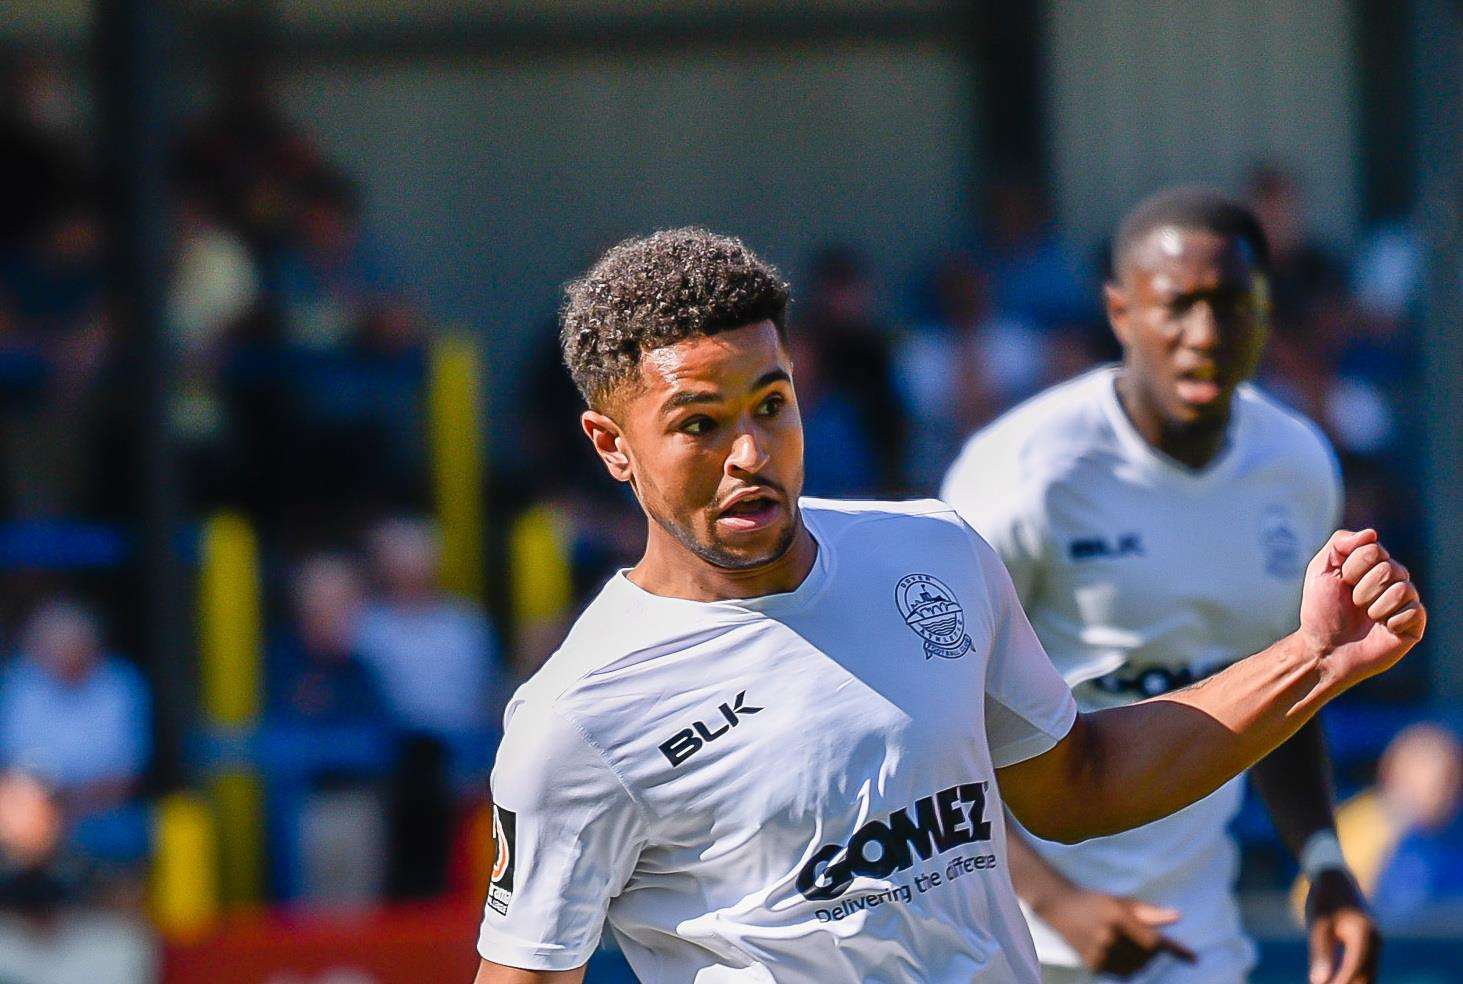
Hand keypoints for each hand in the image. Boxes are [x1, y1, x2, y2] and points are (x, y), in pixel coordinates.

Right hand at [1036, 888, 1195, 975]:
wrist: (1059, 907)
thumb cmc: (1095, 901)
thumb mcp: (1121, 901)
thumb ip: (1149, 912)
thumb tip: (1176, 917)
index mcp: (1116, 918)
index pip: (1153, 942)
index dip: (1174, 950)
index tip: (1193, 958)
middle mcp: (1107, 937)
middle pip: (1146, 956)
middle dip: (1152, 950)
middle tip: (1147, 940)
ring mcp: (1098, 953)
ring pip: (1136, 968)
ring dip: (1141, 960)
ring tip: (1129, 944)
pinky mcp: (1092, 965)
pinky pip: (1122, 973)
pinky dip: (1127, 966)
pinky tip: (1117, 951)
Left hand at [1299, 529, 1425, 692]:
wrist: (1325, 649)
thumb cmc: (1321, 610)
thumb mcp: (1320, 570)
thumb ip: (1340, 543)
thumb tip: (1372, 533)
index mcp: (1372, 564)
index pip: (1374, 549)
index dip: (1353, 568)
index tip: (1341, 583)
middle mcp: (1392, 580)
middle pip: (1390, 568)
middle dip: (1362, 588)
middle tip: (1353, 604)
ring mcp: (1405, 602)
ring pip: (1403, 588)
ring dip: (1375, 605)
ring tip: (1366, 617)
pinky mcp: (1414, 624)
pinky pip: (1414, 610)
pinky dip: (1392, 620)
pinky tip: (1383, 628)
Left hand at [1306, 869, 1378, 983]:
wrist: (1336, 879)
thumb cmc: (1324, 899)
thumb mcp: (1318, 925)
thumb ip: (1320, 954)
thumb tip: (1319, 982)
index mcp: (1364, 936)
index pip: (1353, 971)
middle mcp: (1376, 943)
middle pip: (1365, 978)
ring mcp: (1376, 945)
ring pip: (1367, 976)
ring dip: (1350, 983)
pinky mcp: (1370, 947)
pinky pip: (1365, 969)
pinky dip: (1352, 978)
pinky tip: (1334, 981)